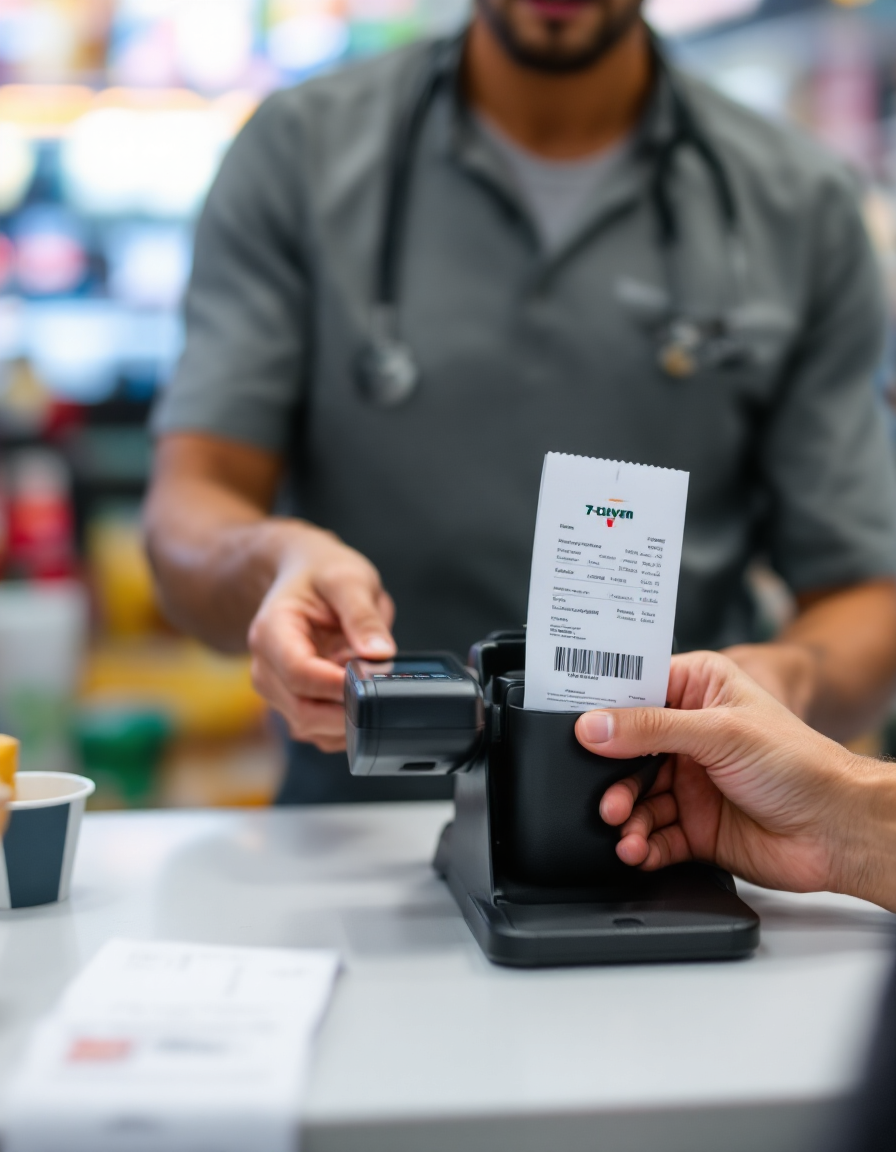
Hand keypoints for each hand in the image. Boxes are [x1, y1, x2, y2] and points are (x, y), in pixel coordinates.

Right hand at [248, 526, 394, 751]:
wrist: (303, 573)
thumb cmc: (322, 573)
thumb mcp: (349, 579)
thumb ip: (364, 617)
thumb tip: (380, 655)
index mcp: (271, 631)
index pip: (299, 673)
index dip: (338, 684)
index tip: (372, 679)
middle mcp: (265, 666)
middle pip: (302, 710)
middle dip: (347, 708)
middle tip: (380, 685)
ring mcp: (276, 689)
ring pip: (309, 727)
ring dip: (346, 716)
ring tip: (364, 679)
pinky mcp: (291, 704)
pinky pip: (317, 732)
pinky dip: (343, 724)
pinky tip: (357, 693)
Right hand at [574, 651, 895, 909]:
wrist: (839, 830)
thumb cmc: (801, 764)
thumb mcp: (719, 732)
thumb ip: (651, 730)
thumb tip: (594, 726)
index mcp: (699, 691)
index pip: (636, 691)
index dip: (604, 709)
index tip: (576, 726)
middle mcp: (691, 735)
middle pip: (628, 753)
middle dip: (613, 778)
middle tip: (606, 796)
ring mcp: (692, 783)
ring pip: (637, 799)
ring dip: (626, 817)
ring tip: (625, 829)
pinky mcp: (695, 828)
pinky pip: (654, 836)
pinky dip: (642, 845)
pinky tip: (638, 850)